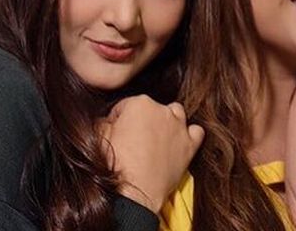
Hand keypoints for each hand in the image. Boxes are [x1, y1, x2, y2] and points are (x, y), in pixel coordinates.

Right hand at [100, 95, 204, 212]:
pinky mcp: (190, 145)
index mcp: (139, 103)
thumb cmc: (115, 164)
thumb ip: (104, 121)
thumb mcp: (99, 135)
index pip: (126, 105)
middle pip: (152, 108)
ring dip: (167, 121)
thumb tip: (107, 122)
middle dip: (143, 120)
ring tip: (156, 138)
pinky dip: (189, 135)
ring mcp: (178, 127)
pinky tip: (179, 142)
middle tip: (134, 138)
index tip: (117, 130)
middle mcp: (162, 110)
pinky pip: (196, 132)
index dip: (119, 119)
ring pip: (176, 114)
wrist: (134, 191)